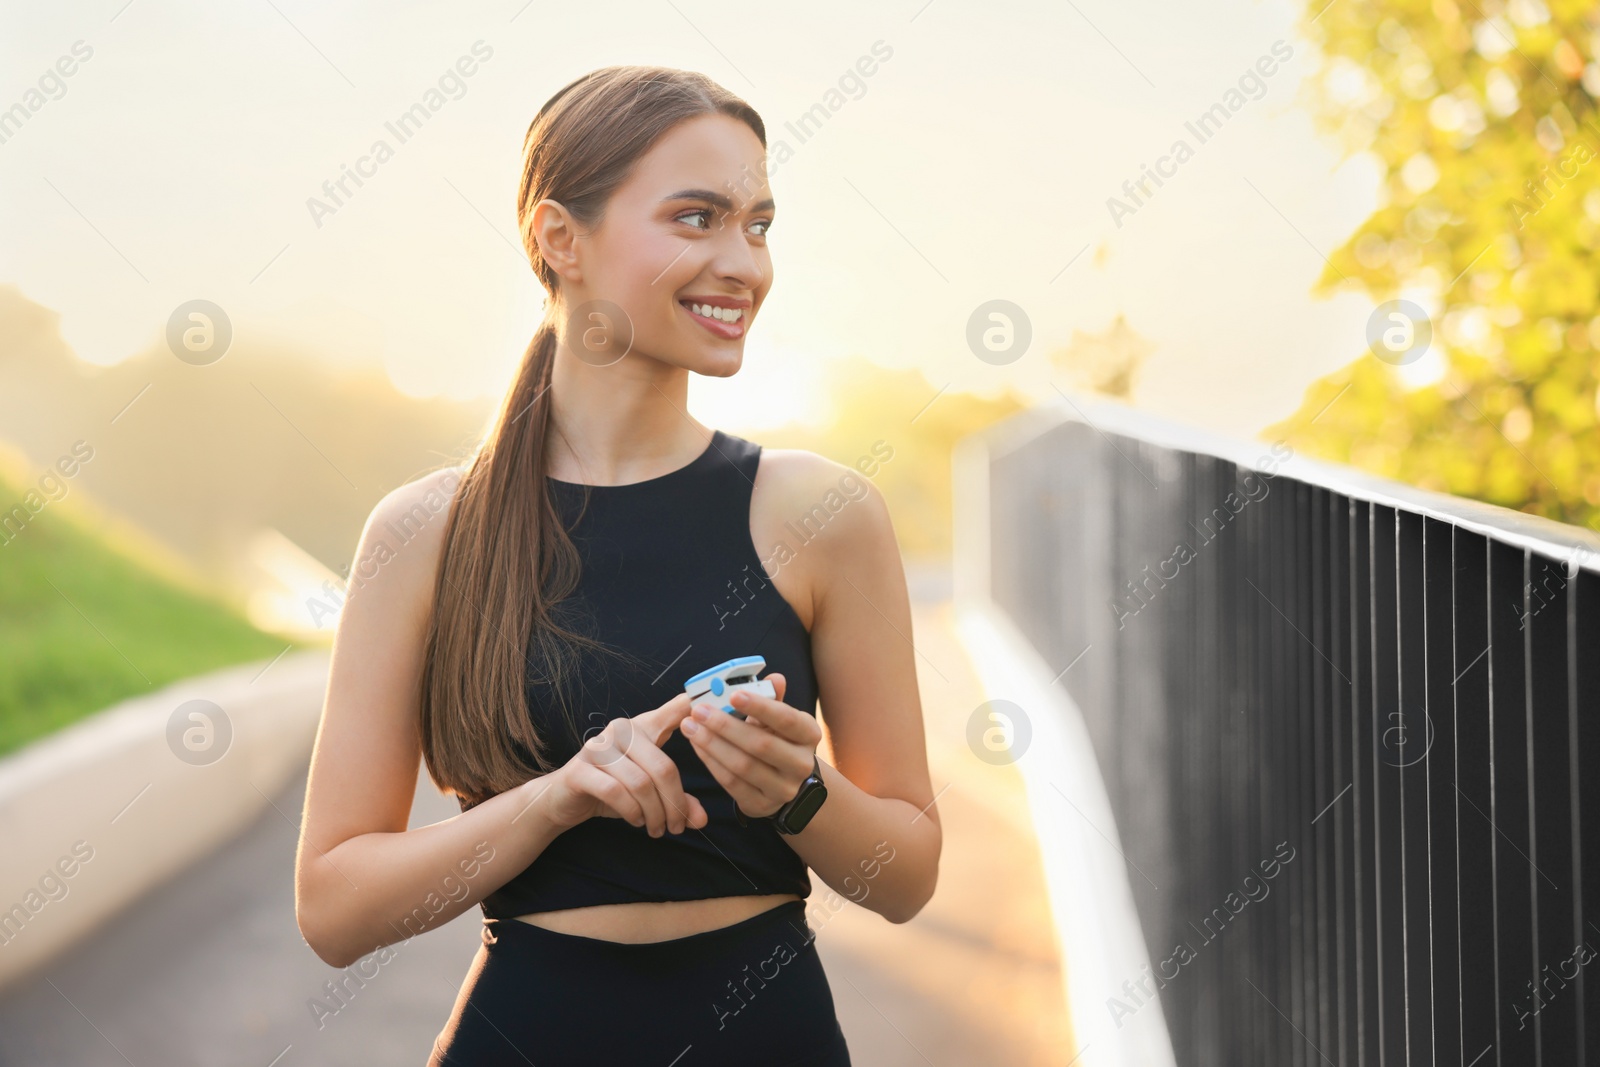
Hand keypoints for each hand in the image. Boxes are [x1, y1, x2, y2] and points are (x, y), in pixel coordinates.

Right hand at [534, 692, 709, 835]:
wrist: (564, 800)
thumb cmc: (613, 789)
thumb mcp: (650, 794)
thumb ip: (677, 801)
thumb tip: (701, 820)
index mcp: (642, 727)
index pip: (674, 711)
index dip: (695, 707)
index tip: (714, 706)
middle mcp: (621, 730)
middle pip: (663, 767)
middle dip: (675, 804)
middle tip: (677, 827)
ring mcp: (598, 748)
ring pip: (641, 783)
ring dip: (654, 813)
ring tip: (657, 829)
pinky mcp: (580, 770)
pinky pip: (616, 792)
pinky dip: (631, 812)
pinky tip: (636, 821)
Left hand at [681, 673, 822, 819]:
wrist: (783, 780)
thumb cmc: (777, 738)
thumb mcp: (777, 718)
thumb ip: (772, 698)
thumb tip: (774, 678)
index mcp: (809, 734)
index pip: (786, 719)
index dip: (760, 706)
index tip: (733, 694)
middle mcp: (801, 764)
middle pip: (761, 745)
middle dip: (725, 726)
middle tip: (699, 711)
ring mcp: (783, 789)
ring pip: (742, 766)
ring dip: (712, 744)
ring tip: (691, 726)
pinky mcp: (762, 805)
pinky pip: (731, 783)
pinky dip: (711, 762)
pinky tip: (697, 746)